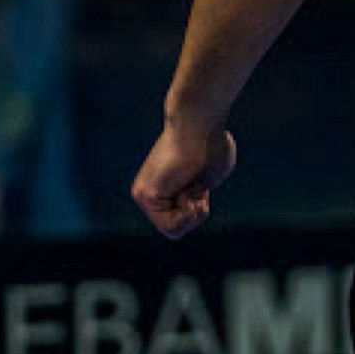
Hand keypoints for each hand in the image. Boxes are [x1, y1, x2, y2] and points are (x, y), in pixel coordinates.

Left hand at [132, 121, 237, 239]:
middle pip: (177, 229)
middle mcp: (147, 193)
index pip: (182, 221)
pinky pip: (171, 227)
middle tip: (198, 187)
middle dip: (196, 213)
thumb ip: (201, 193)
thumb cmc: (211, 143)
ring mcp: (143, 195)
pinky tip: (190, 191)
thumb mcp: (211, 176)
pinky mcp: (145, 196)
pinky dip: (188, 214)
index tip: (202, 187)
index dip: (199, 210)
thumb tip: (192, 196)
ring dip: (193, 213)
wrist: (200, 122)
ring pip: (174, 230)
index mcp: (163, 188)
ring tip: (193, 186)